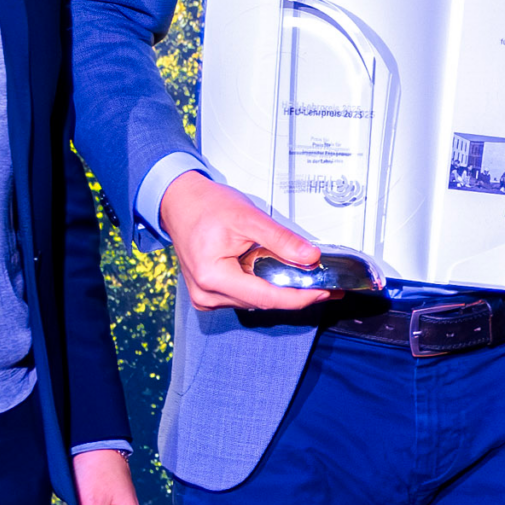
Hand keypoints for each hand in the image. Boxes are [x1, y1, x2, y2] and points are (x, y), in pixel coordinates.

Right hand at [160, 171, 324, 312]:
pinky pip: (244, 296)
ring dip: (279, 289)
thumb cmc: (206, 206)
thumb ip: (281, 239)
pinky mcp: (209, 294)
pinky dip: (263, 286)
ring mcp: (206, 297)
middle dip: (294, 293)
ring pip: (255, 301)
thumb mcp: (249, 218)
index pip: (266, 298)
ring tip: (302, 275)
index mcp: (212, 277)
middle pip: (262, 302)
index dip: (299, 297)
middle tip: (323, 284)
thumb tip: (309, 257)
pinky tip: (276, 274)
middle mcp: (207, 294)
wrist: (180, 202)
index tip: (324, 292)